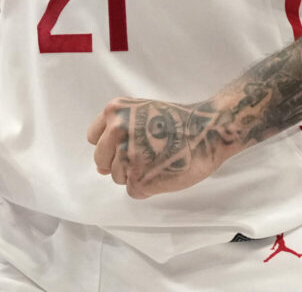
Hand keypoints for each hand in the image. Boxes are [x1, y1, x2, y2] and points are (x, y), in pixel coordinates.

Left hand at [86, 97, 221, 198]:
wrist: (208, 130)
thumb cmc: (180, 121)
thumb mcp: (144, 112)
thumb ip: (119, 133)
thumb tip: (100, 168)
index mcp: (116, 111)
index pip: (94, 137)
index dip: (111, 144)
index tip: (128, 143)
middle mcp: (116, 131)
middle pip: (102, 160)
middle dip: (120, 161)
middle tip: (148, 154)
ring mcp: (126, 156)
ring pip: (118, 177)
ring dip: (136, 174)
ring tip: (160, 160)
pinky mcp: (138, 179)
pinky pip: (133, 191)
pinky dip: (148, 186)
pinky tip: (164, 171)